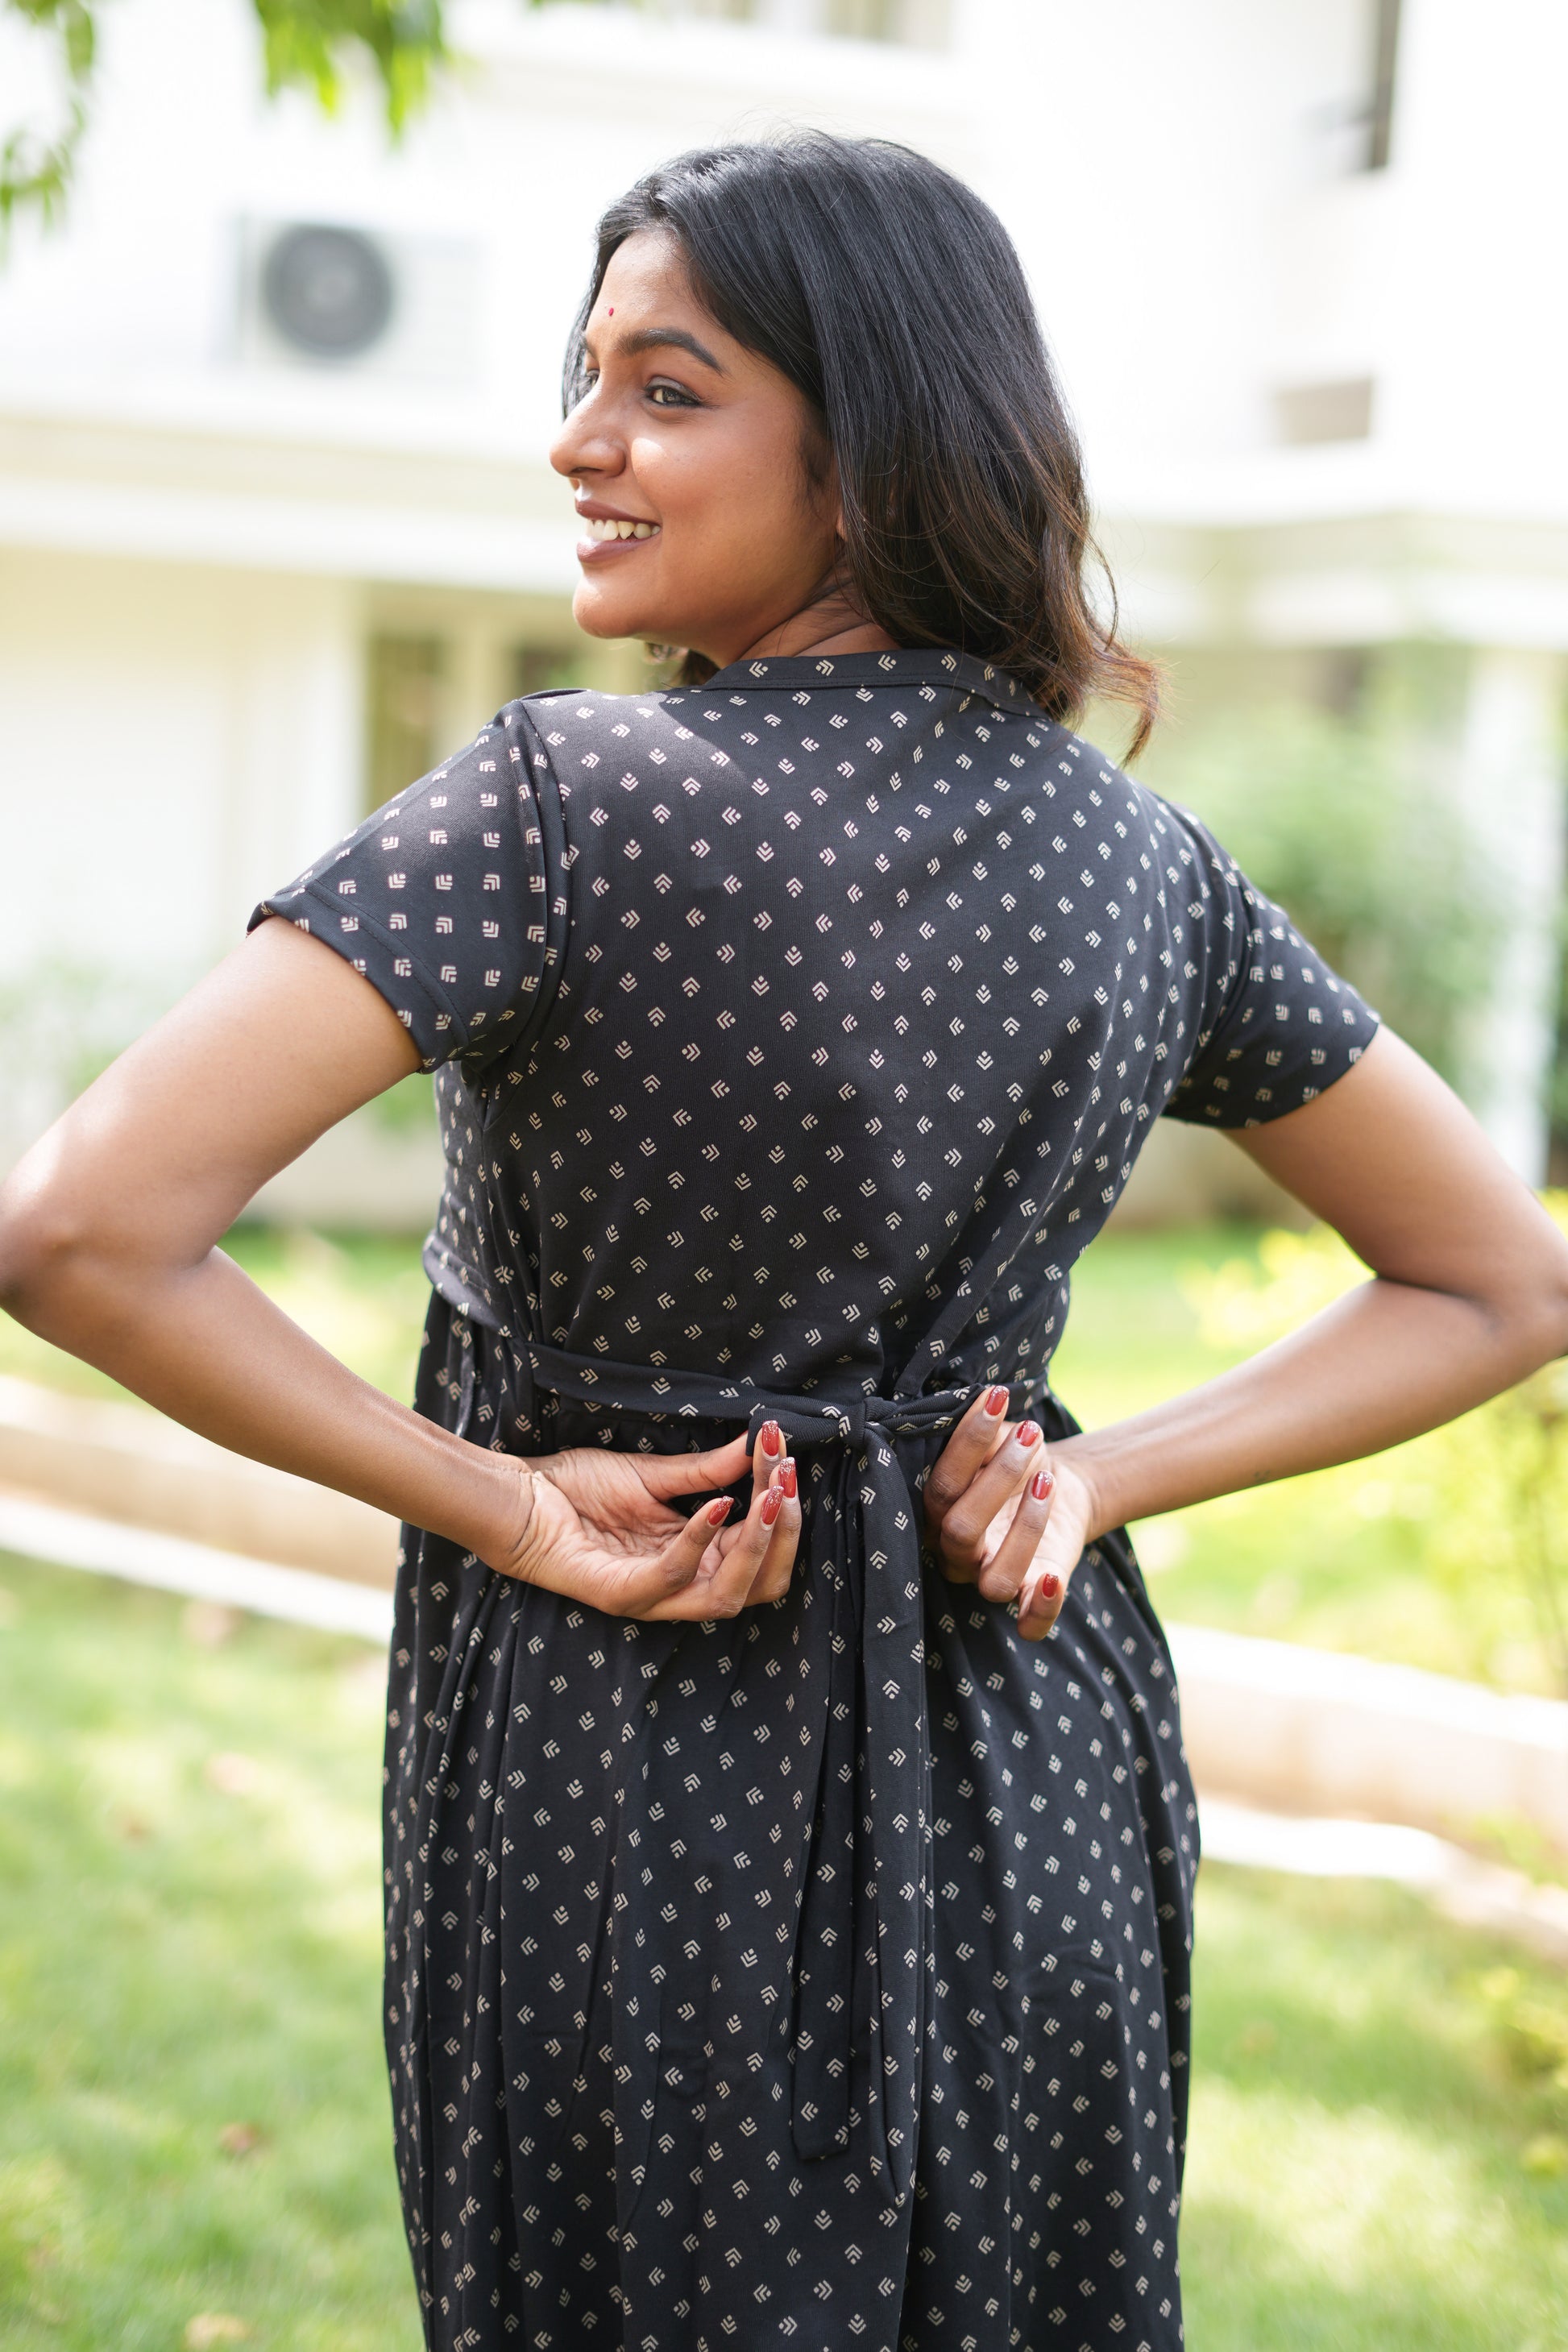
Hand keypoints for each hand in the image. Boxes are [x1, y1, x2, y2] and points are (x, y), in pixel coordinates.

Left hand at [484, 1419, 801, 1622]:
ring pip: (727, 1594)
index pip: (761, 1553)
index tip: (788, 1458)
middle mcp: (680, 1589)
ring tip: (770, 1495)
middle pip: (759, 1584)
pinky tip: (718, 1505)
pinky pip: (673, 1576)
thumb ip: (706, 1470)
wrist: (517, 1498)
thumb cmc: (578, 1490)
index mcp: (695, 1562)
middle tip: (787, 1480)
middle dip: (784, 1532)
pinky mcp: (620, 1596)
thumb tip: (758, 1443)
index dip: (783, 1512)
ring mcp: (651, 1598)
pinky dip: (700, 1541)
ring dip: (757, 1544)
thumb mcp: (653, 1475)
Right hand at [923, 1388, 1098, 1639]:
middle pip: (962, 1531)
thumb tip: (981, 1403)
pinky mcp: (1032, 1594)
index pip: (941, 1486)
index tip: (997, 1399)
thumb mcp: (997, 1438)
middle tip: (1031, 1436)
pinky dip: (1041, 1610)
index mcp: (937, 1512)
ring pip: (995, 1581)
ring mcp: (991, 1576)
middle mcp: (956, 1552)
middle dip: (1000, 1477)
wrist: (1056, 1481)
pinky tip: (1054, 1579)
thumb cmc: (1013, 1456)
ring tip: (1047, 1481)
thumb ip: (980, 1432)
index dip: (968, 1443)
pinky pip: (1030, 1624)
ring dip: (1025, 1529)